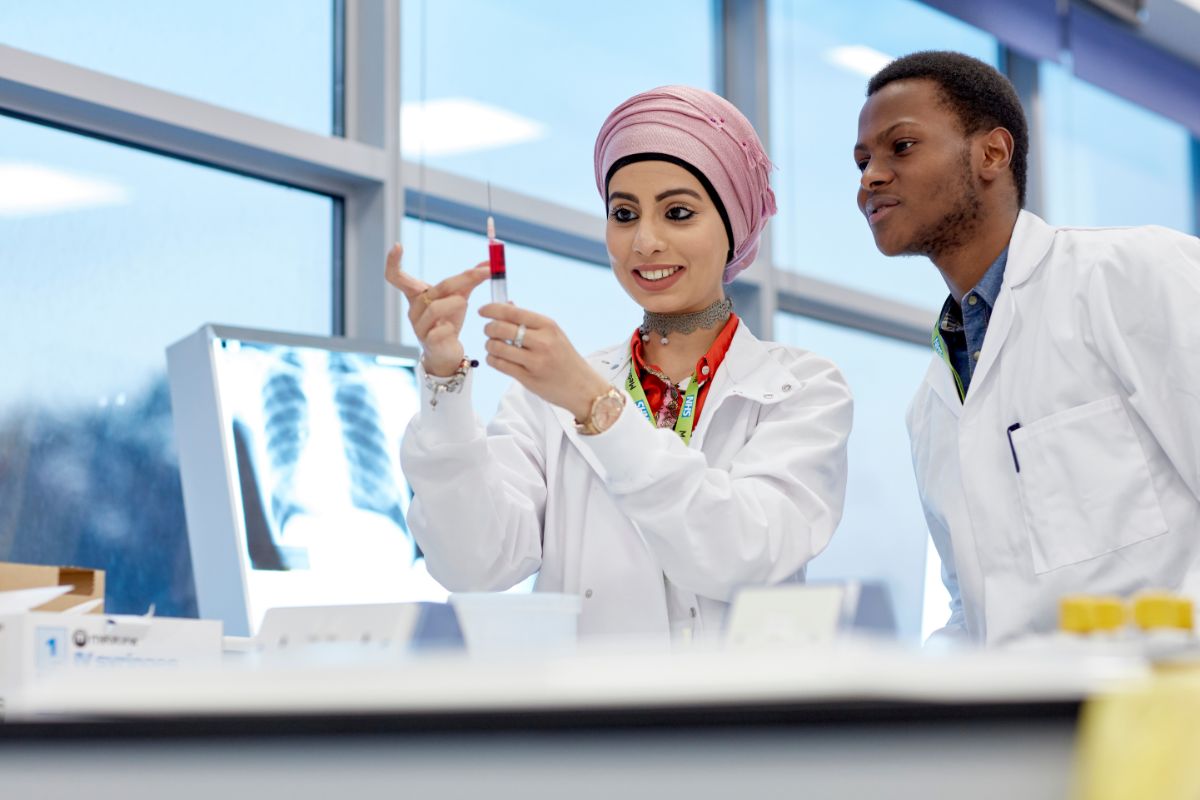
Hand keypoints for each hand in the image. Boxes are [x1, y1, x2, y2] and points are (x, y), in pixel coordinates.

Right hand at [384, 244, 488, 375]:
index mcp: (417, 296)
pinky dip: (451, 326)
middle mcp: (414, 309)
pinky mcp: (429, 342)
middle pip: (436, 288)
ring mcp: (419, 327)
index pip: (396, 277)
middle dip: (464, 279)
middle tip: (485, 272)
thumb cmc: (449, 321)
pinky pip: (440, 330)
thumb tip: (489, 263)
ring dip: (455, 303)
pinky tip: (453, 329)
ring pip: (435, 308)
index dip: (393, 262)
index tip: (397, 245)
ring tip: (465, 303)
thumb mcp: (459, 297)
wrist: (447, 354)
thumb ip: (470, 280)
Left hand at [480, 303, 610, 420]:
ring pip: (497, 347)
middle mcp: (542, 342)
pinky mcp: (528, 378)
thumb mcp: (554, 334)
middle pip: (501, 328)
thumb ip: (530, 321)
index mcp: (548, 326)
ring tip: (493, 346)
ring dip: (489, 345)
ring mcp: (535, 361)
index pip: (512, 312)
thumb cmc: (565, 358)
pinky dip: (492, 359)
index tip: (482, 310)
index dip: (492, 309)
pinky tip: (496, 358)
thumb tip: (506, 304)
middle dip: (488, 328)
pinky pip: (500, 364)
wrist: (582, 388)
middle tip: (489, 331)